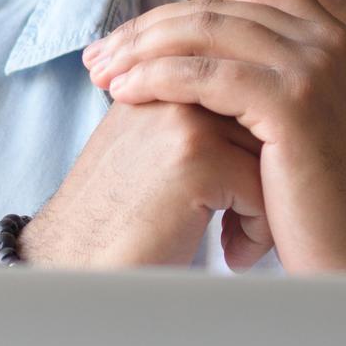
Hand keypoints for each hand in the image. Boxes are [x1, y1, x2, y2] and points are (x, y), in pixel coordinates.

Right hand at [18, 100, 276, 269]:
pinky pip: (262, 187)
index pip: (238, 94)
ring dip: (267, 201)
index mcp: (155, 80)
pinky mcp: (195, 159)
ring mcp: (182, 120)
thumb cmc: (115, 222)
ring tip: (240, 238)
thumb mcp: (143, 151)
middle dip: (266, 171)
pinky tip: (232, 255)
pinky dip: (257, 229)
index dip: (252, 145)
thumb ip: (185, 122)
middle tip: (248, 218)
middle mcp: (168, 89)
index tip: (238, 194)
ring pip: (271, 150)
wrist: (74, 265)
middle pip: (260, 117)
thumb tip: (252, 123)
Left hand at [78, 0, 345, 273]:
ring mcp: (313, 65)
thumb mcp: (291, 127)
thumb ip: (256, 86)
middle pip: (213, 7)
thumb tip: (194, 72)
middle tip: (96, 54)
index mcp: (327, 37)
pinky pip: (205, 76)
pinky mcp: (293, 101)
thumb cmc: (323, 205)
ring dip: (141, 52)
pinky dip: (157, 79)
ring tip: (100, 75)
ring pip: (204, 34)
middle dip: (145, 27)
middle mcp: (325, 39)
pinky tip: (124, 92)